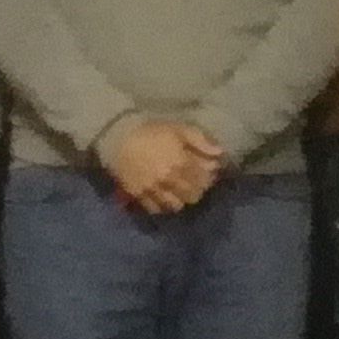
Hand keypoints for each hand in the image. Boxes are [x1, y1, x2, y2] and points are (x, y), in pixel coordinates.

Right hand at [102, 116, 225, 215]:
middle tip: (195, 183)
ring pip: (175, 206)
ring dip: (181, 200)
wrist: (118, 137)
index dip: (209, 178)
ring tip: (179, 192)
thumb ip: (200, 141)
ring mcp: (153, 190)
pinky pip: (155, 208)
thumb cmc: (151, 131)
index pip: (203, 179)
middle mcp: (169, 180)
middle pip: (192, 196)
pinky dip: (162, 206)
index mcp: (181, 163)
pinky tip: (163, 198)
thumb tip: (220, 152)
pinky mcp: (139, 195)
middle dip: (197, 190)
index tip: (209, 173)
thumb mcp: (178, 129)